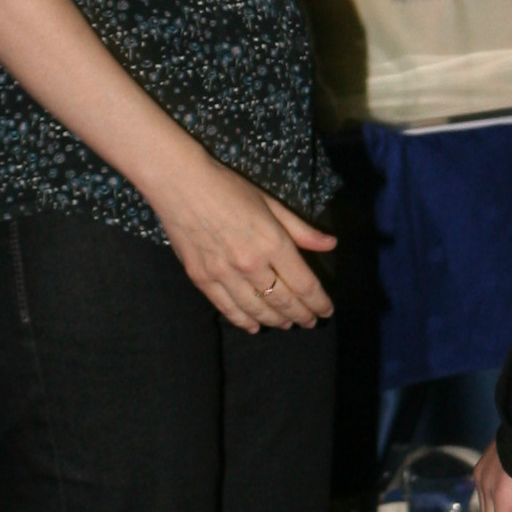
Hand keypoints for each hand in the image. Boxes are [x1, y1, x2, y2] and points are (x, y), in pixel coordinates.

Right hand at [156, 156, 337, 332]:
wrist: (180, 184)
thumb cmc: (228, 188)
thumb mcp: (271, 204)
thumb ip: (301, 230)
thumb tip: (331, 244)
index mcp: (272, 243)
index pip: (304, 284)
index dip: (318, 302)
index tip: (327, 311)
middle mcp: (250, 264)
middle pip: (282, 301)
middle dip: (301, 315)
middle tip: (310, 323)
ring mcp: (223, 274)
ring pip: (256, 309)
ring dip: (275, 321)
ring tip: (287, 324)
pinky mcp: (201, 278)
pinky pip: (226, 307)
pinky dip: (243, 320)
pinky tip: (254, 326)